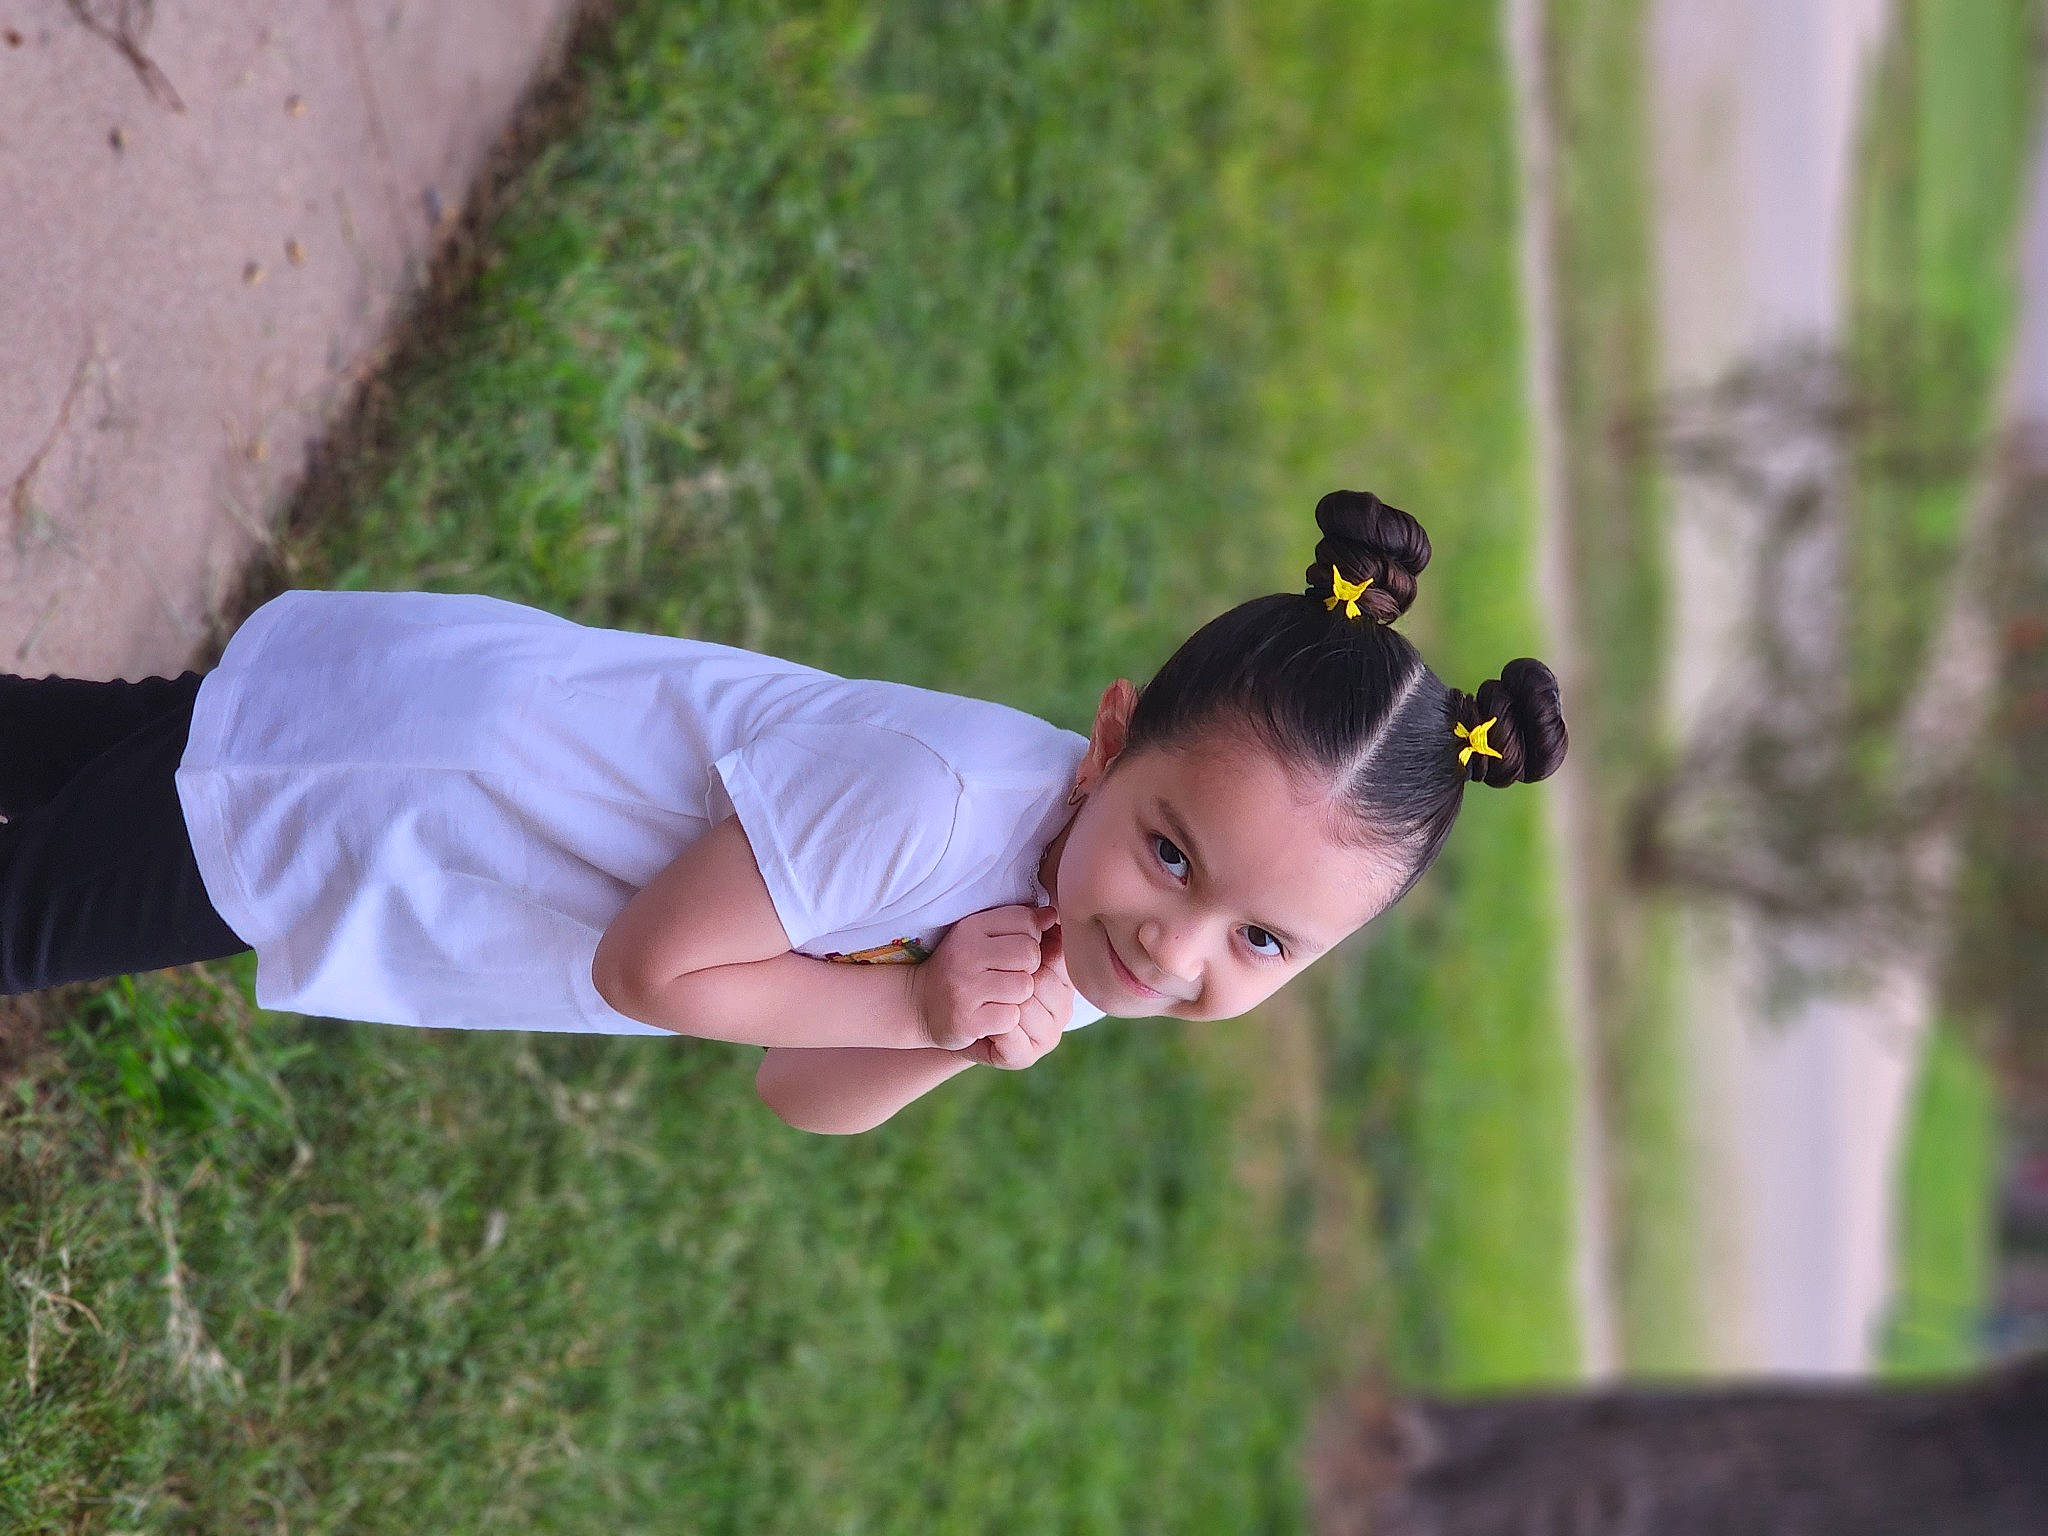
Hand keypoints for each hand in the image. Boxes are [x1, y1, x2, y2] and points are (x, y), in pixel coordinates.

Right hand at [911, 903, 1067, 1056]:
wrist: (918, 1004)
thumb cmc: (961, 967)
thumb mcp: (982, 936)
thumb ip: (1017, 923)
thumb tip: (1052, 915)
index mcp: (970, 927)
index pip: (1026, 920)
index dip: (1031, 937)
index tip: (1014, 951)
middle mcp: (965, 954)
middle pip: (1029, 954)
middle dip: (1029, 968)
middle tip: (1009, 976)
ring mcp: (964, 988)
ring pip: (1024, 987)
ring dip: (1018, 996)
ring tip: (999, 996)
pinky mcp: (966, 1020)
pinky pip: (1011, 1017)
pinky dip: (1006, 1019)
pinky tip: (989, 1014)